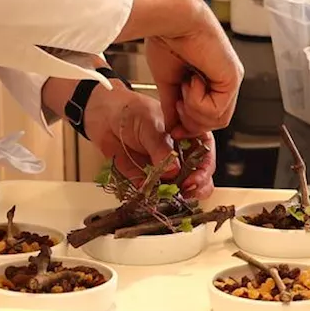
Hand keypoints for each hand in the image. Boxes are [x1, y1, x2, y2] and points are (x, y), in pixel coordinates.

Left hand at [83, 85, 216, 198]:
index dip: (204, 168)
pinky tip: (153, 198)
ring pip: (182, 189)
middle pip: (200, 175)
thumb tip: (173, 169)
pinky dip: (157, 200)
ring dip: (179, 196)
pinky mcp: (150, 181)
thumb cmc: (131, 111)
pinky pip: (157, 195)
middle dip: (197, 186)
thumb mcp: (149, 123)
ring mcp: (167, 169)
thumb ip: (160, 147)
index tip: (194, 178)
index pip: (206, 153)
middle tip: (186, 189)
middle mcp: (181, 154)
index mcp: (189, 134)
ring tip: (170, 195)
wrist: (104, 117)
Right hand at [117, 0, 243, 140]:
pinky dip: (197, 101)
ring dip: (193, 110)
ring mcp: (231, 79)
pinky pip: (217, 110)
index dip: (191, 126)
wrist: (172, 19)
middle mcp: (224, 79)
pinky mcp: (233, 78)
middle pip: (215, 122)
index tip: (174, 129)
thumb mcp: (167, 80)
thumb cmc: (168, 37)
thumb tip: (171, 125)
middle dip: (191, 121)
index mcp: (210, 78)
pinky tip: (192, 80)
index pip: (208, 116)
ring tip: (184, 87)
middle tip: (177, 102)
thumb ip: (171, 104)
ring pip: (218, 121)